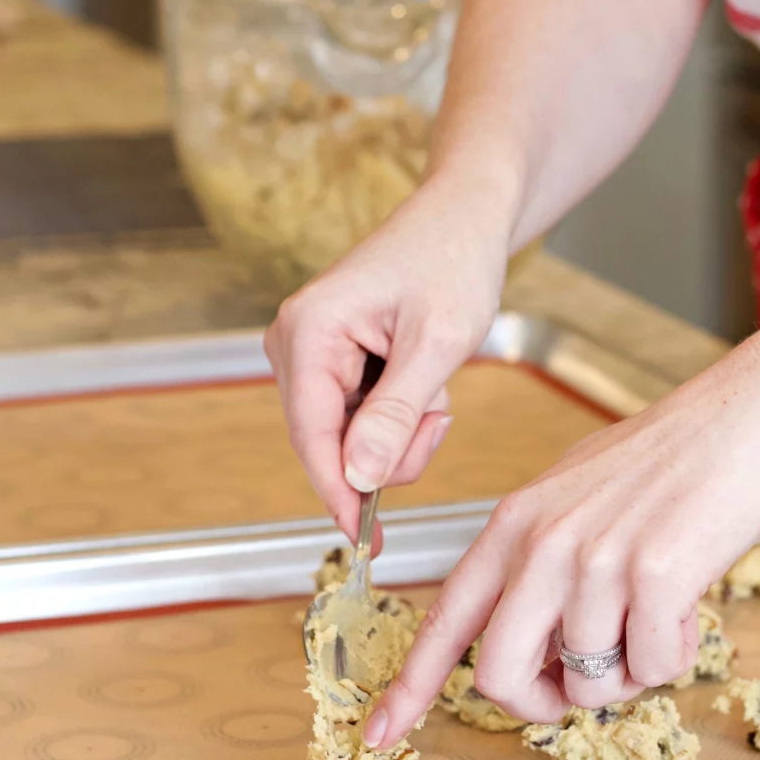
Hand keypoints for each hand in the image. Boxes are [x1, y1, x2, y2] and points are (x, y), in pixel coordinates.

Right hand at [264, 176, 511, 544]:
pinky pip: (362, 417)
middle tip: (439, 413)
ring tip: (436, 383)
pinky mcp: (332, 360)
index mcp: (309, 331)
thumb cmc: (453, 260)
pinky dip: (402, 413)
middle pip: (332, 443)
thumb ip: (395, 414)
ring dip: (404, 428)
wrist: (463, 218)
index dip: (340, 494)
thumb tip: (355, 477)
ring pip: (352, 437)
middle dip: (393, 447)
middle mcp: (296, 343)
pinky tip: (424, 377)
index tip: (368, 541)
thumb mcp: (437, 344)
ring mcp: (311, 352)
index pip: (312, 436)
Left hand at [363, 334, 759, 746]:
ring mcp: (594, 560)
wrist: (750, 416)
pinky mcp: (653, 577)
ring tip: (657, 617)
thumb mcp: (577, 494)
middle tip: (578, 688)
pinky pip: (652, 669)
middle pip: (501, 675)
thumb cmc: (672, 457)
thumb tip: (542, 642)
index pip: (447, 617)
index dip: (411, 684)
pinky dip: (672, 655)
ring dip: (627, 671)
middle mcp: (542, 542)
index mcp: (514, 523)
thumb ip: (541, 561)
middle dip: (541, 703)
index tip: (382, 731)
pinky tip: (688, 607)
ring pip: (588, 684)